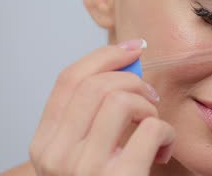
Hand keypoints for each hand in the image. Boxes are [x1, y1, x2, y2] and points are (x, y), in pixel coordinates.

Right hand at [28, 40, 174, 174]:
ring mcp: (86, 169)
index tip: (133, 48)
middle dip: (133, 80)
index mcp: (44, 144)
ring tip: (153, 128)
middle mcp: (57, 156)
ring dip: (148, 107)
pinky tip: (162, 150)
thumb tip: (125, 64)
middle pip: (95, 85)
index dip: (104, 55)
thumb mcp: (80, 154)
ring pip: (121, 100)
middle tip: (150, 97)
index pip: (68, 80)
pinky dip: (166, 133)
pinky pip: (151, 129)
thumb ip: (88, 117)